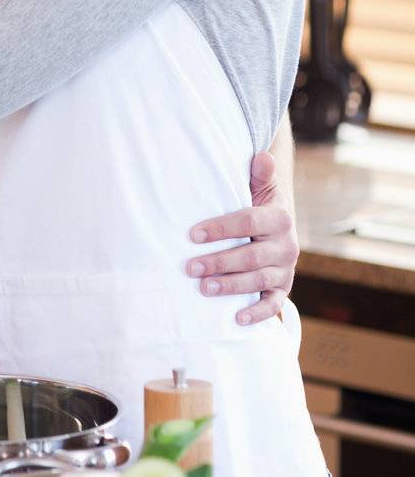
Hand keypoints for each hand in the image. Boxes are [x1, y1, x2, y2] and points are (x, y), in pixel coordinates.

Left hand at [185, 151, 298, 324]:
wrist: (279, 224)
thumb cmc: (259, 203)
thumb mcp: (261, 187)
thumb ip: (259, 175)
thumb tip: (261, 157)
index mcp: (279, 217)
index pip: (248, 222)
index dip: (220, 228)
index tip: (192, 234)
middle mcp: (287, 245)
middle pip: (251, 256)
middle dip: (219, 262)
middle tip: (190, 267)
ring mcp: (285, 269)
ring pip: (259, 280)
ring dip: (231, 285)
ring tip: (204, 288)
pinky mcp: (283, 289)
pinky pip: (274, 304)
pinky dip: (258, 313)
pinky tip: (236, 319)